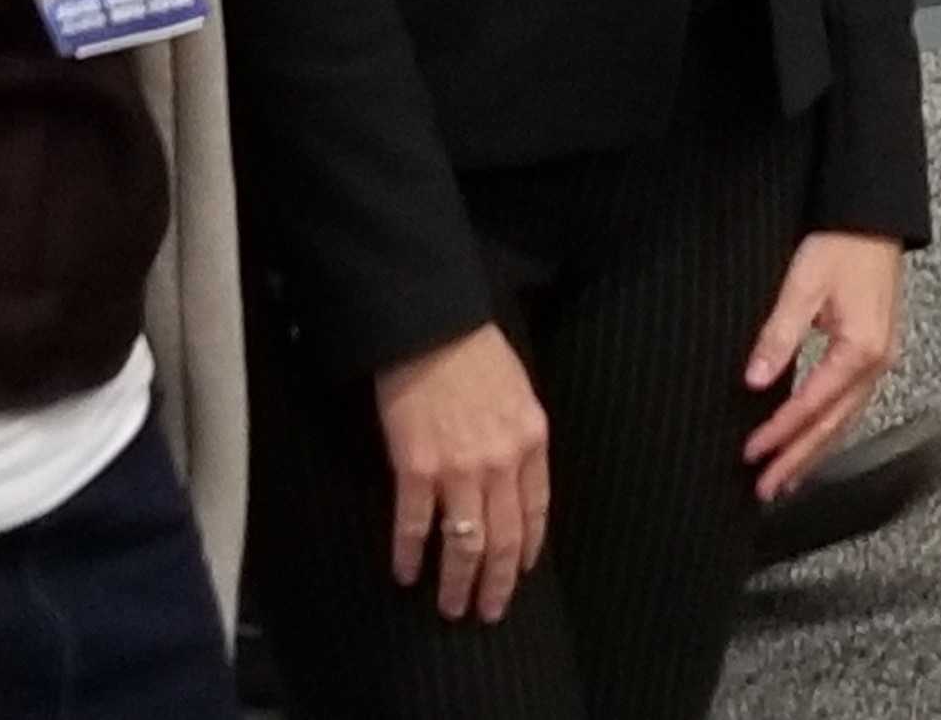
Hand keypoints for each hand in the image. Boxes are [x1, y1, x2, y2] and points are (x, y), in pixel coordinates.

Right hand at [373, 323, 549, 620]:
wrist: (432, 328)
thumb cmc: (476, 354)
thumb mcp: (519, 393)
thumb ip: (519, 439)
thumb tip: (513, 480)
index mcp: (531, 441)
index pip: (536, 511)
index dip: (528, 549)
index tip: (521, 574)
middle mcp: (501, 463)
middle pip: (503, 538)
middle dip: (496, 582)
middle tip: (487, 611)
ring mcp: (458, 470)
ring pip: (463, 544)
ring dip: (457, 582)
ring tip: (451, 608)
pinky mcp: (415, 469)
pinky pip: (413, 526)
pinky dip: (408, 555)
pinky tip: (404, 574)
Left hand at [743, 232, 904, 502]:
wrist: (875, 214)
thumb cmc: (843, 243)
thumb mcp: (803, 286)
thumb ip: (779, 336)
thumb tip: (755, 380)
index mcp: (860, 350)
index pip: (811, 406)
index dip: (779, 433)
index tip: (751, 453)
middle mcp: (876, 362)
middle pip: (833, 424)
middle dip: (799, 458)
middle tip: (767, 488)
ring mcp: (880, 358)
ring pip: (845, 419)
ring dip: (814, 449)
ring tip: (788, 477)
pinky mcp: (875, 349)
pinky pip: (851, 402)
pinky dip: (829, 425)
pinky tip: (814, 435)